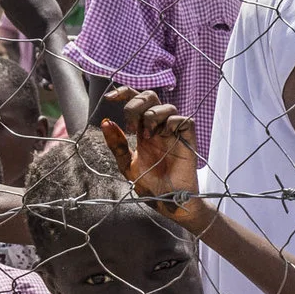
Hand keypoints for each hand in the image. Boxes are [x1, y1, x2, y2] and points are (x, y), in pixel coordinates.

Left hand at [98, 89, 204, 227]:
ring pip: (167, 106)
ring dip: (153, 116)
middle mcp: (158, 128)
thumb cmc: (150, 185)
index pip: (135, 100)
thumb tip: (106, 122)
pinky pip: (184, 120)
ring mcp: (174, 133)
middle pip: (150, 97)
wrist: (168, 200)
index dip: (124, 93)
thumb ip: (117, 144)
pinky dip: (172, 122)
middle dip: (136, 104)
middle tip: (132, 126)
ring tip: (149, 136)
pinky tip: (166, 135)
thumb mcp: (126, 164)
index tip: (110, 98)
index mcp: (142, 130)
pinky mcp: (188, 140)